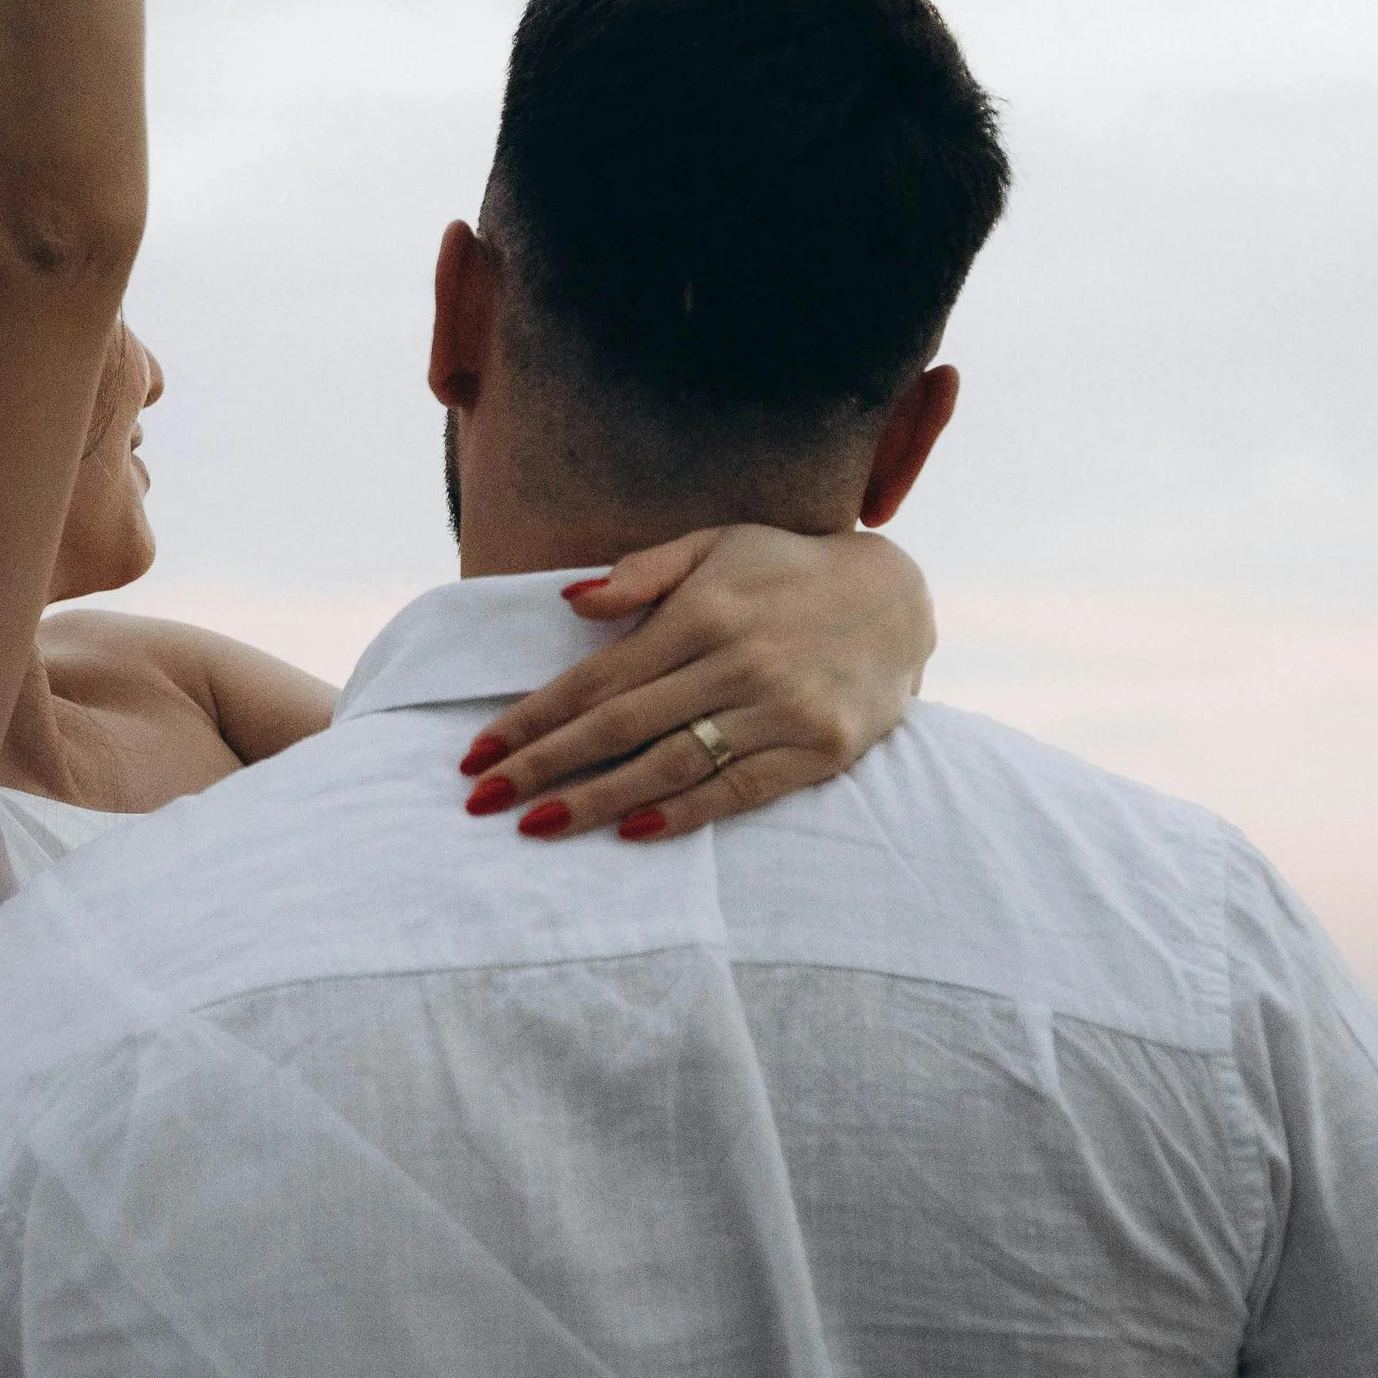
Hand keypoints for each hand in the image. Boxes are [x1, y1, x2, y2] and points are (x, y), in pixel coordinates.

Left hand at [458, 524, 935, 841]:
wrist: (898, 600)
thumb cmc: (786, 571)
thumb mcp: (716, 545)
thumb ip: (643, 572)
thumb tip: (570, 599)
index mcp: (704, 612)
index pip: (598, 677)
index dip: (534, 718)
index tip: (479, 751)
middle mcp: (738, 662)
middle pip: (621, 726)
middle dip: (545, 767)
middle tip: (482, 801)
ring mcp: (781, 710)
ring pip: (671, 766)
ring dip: (597, 801)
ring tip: (536, 827)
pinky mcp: (818, 751)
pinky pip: (738, 791)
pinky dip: (683, 815)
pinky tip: (630, 833)